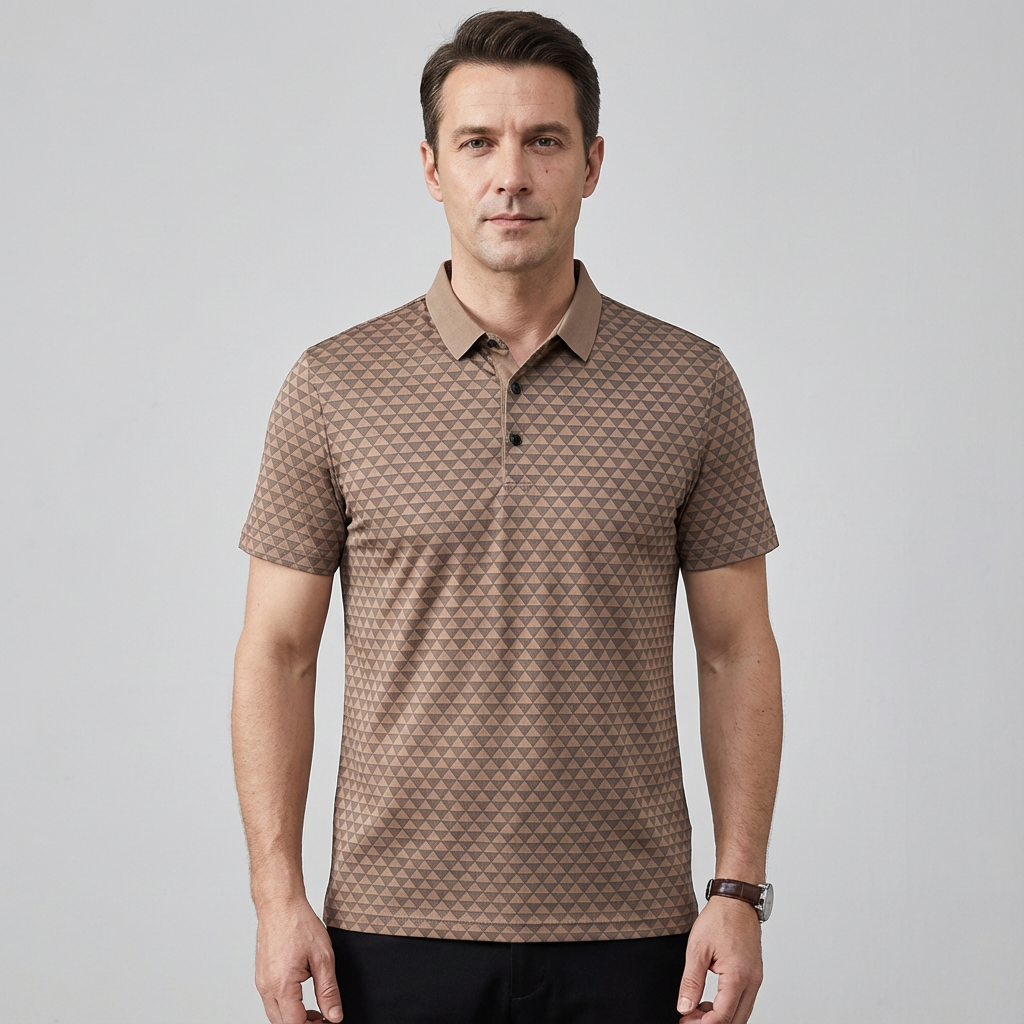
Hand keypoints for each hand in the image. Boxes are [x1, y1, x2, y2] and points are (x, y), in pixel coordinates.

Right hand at [254, 898, 343, 1023]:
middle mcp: (266, 987)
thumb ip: (328, 991)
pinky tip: (301, 998)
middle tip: (324, 1019)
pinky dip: (286, 1006)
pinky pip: (272, 1001)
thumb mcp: (323, 958)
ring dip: (294, 1018)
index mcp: (282, 985)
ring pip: (275, 1015)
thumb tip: (334, 1016)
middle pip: (283, 1023)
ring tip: (316, 1010)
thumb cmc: (299, 924)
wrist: (280, 905)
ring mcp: (261, 983)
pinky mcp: (261, 977)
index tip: (328, 1022)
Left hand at [676, 897, 762, 1022]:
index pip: (722, 1017)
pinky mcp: (754, 974)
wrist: (736, 901)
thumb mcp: (697, 949)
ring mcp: (755, 978)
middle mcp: (752, 981)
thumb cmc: (719, 919)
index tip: (686, 1021)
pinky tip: (711, 1001)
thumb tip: (685, 1006)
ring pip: (741, 1013)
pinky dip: (728, 1007)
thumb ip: (691, 981)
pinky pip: (744, 1001)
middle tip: (690, 1019)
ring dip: (721, 1017)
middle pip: (735, 1021)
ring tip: (697, 1010)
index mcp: (737, 976)